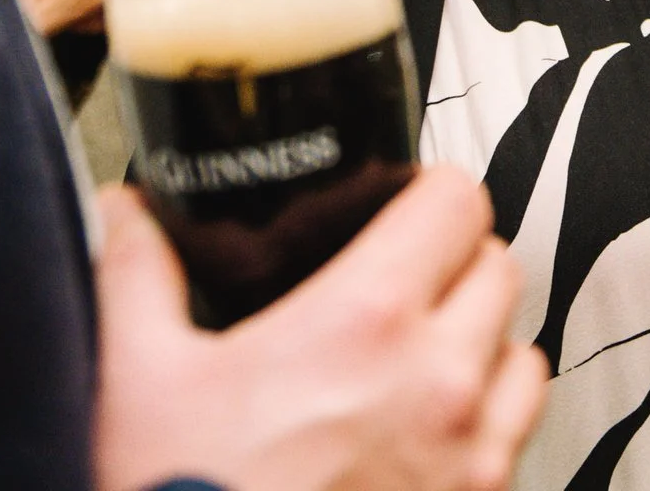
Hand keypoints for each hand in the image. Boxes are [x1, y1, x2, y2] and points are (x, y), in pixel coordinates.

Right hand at [92, 171, 549, 490]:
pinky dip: (489, 416)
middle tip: (393, 279)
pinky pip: (517, 433)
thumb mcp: (136, 380)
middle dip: (450, 260)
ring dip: (479, 339)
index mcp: (365, 324)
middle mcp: (439, 384)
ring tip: (414, 356)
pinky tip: (427, 428)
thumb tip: (129, 213)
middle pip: (497, 267)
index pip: (456, 201)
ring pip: (520, 350)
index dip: (423, 191)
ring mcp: (469, 457)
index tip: (391, 206)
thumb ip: (136, 273)